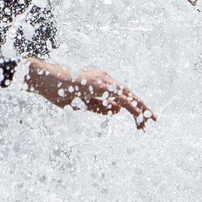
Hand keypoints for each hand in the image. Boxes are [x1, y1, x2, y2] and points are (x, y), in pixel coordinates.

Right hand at [22, 60, 155, 127]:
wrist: (47, 81)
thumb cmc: (62, 92)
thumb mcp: (84, 104)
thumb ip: (101, 108)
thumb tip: (118, 111)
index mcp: (103, 83)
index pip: (124, 96)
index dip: (135, 108)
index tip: (143, 120)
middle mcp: (106, 79)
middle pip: (129, 95)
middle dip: (142, 108)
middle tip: (154, 121)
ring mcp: (103, 80)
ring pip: (127, 96)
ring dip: (139, 110)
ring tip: (146, 123)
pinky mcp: (99, 85)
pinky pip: (119, 97)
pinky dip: (131, 106)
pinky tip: (138, 114)